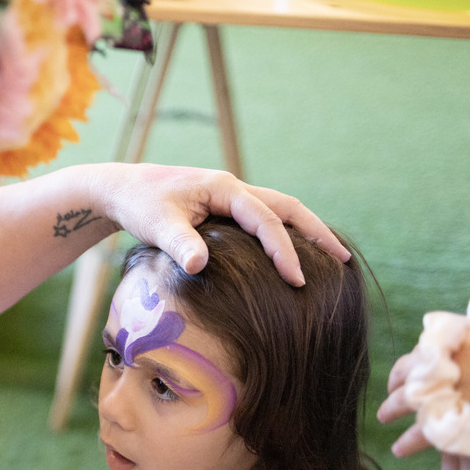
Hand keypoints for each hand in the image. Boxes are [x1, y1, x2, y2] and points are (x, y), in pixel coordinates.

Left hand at [92, 163, 348, 284]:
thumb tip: (200, 265)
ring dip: (306, 230)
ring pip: (281, 210)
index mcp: (224, 189)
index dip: (284, 250)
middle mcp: (235, 189)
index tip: (298, 280)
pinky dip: (286, 232)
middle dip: (316, 232)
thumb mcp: (156, 225)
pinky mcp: (228, 208)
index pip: (265, 220)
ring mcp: (233, 197)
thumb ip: (179, 243)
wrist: (125, 190)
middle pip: (288, 207)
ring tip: (333, 255)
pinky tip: (296, 254)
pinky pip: (267, 217)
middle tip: (344, 259)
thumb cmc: (140, 206)